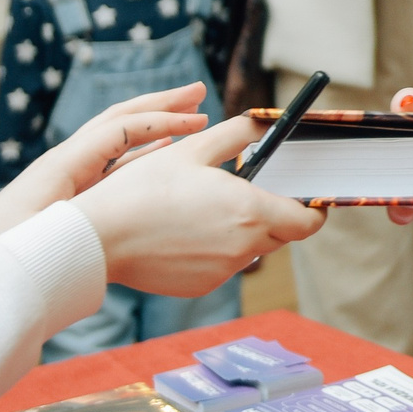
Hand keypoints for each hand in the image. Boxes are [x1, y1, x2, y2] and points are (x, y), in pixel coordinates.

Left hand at [0, 83, 216, 253]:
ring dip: (157, 122)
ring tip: (192, 114)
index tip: (198, 121)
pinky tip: (165, 150)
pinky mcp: (76, 188)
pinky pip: (117, 160)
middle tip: (200, 92)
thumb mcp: (45, 226)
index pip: (120, 128)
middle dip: (162, 103)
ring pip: (122, 137)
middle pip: (122, 118)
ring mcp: (74, 171)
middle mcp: (71, 158)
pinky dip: (145, 148)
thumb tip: (125, 200)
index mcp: (65, 162)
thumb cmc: (7, 244)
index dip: (161, 121)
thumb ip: (82, 213)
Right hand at [74, 113, 323, 294]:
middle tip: (251, 191)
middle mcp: (243, 248)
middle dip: (274, 213)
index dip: (313, 209)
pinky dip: (217, 249)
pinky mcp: (201, 287)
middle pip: (281, 234)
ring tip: (206, 207)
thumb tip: (265, 124)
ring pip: (251, 250)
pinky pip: (223, 265)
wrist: (100, 237)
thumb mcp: (193, 149)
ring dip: (243, 231)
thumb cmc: (145, 188)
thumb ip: (237, 135)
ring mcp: (222, 272)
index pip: (307, 222)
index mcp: (250, 212)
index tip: (307, 196)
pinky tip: (186, 231)